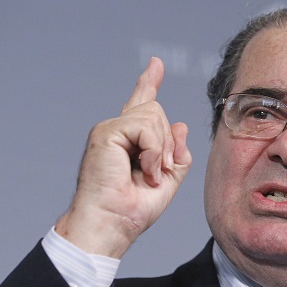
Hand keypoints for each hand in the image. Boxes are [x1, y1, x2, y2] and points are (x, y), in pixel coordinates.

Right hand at [55, 57, 191, 257]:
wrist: (113, 223)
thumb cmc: (134, 208)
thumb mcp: (168, 179)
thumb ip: (177, 153)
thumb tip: (180, 124)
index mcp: (131, 140)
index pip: (141, 104)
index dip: (149, 83)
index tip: (156, 64)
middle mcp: (118, 130)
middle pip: (158, 112)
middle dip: (168, 145)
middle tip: (159, 174)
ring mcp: (110, 129)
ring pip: (154, 116)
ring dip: (161, 150)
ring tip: (149, 175)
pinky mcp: (106, 132)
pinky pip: (145, 127)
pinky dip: (153, 152)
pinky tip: (144, 171)